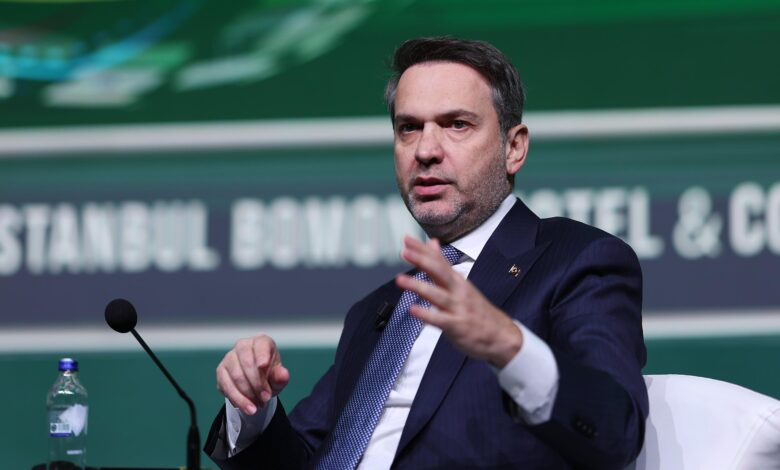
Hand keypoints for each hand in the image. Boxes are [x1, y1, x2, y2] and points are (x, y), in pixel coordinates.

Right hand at [216, 334, 289, 414]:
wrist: (256, 384)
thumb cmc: (269, 375)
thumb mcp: (278, 378)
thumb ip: (281, 377)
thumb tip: (283, 374)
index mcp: (261, 342)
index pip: (261, 345)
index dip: (261, 355)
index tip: (263, 366)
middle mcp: (243, 345)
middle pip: (247, 363)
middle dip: (257, 383)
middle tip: (266, 399)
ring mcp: (230, 357)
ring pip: (236, 376)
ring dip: (248, 394)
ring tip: (259, 406)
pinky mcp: (221, 371)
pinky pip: (227, 386)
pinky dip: (238, 399)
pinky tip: (247, 407)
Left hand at [396, 236, 523, 367]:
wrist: (501, 335)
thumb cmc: (477, 310)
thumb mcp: (460, 285)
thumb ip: (442, 266)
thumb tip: (432, 244)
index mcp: (457, 281)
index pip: (439, 261)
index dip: (423, 250)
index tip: (407, 239)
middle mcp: (458, 291)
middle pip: (439, 272)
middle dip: (422, 261)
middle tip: (405, 252)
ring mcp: (458, 308)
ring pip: (437, 294)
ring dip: (418, 286)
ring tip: (400, 280)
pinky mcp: (457, 326)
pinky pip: (440, 319)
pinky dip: (426, 314)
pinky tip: (413, 310)